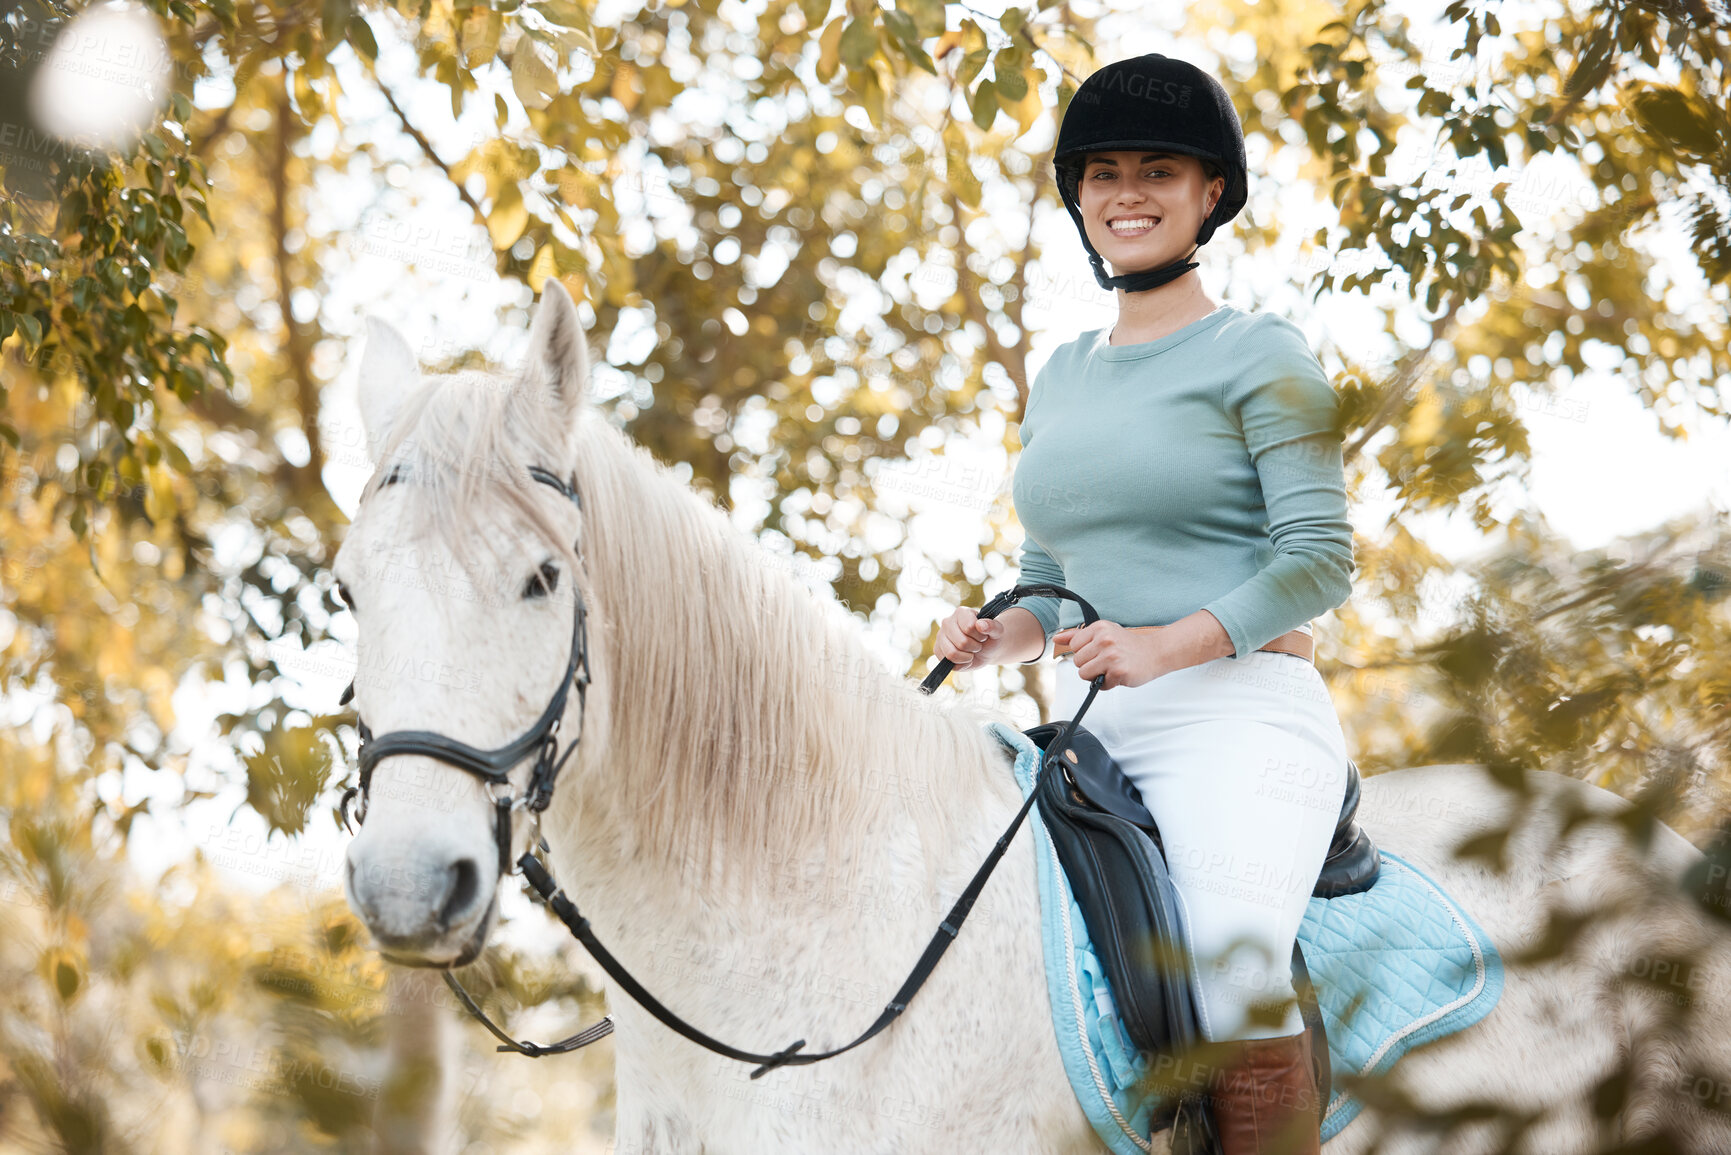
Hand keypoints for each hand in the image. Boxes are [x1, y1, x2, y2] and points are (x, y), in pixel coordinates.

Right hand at [935, 605, 1008, 669]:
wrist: (986, 650)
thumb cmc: (990, 638)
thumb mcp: (997, 631)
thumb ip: (993, 626)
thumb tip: (980, 625)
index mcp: (961, 612)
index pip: (969, 627)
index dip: (980, 636)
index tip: (983, 636)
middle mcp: (947, 622)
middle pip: (962, 642)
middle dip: (975, 647)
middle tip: (978, 645)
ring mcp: (941, 636)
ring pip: (952, 653)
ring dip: (967, 657)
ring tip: (971, 652)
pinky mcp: (938, 650)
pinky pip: (948, 662)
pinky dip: (960, 664)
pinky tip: (964, 658)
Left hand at [1054, 620, 1170, 689]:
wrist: (1156, 652)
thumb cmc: (1128, 644)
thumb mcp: (1104, 632)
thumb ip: (1078, 635)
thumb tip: (1056, 638)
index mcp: (1099, 628)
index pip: (1074, 646)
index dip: (1086, 652)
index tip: (1100, 651)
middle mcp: (1104, 640)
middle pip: (1077, 662)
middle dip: (1090, 665)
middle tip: (1108, 661)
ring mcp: (1111, 656)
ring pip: (1084, 674)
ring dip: (1097, 676)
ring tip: (1112, 668)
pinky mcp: (1118, 672)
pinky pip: (1100, 685)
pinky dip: (1108, 684)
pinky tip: (1119, 675)